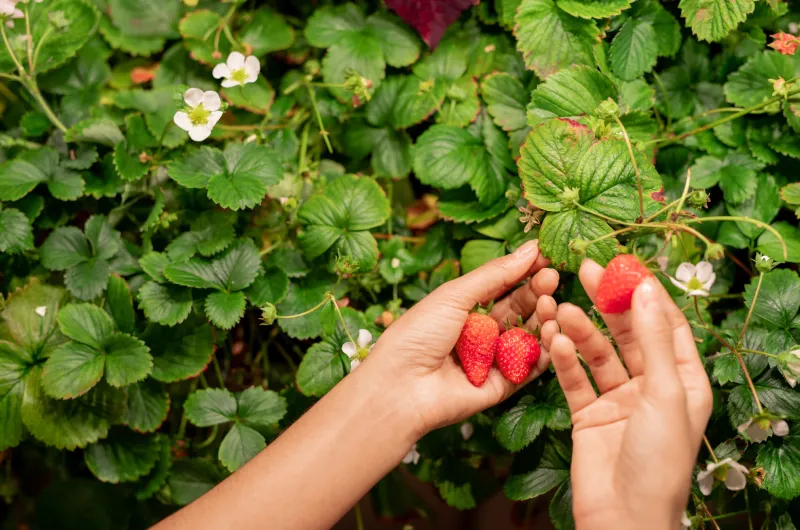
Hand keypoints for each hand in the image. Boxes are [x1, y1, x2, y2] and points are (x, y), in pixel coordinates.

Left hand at [365, 240, 559, 436]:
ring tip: (552, 302)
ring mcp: (492, 359)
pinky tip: (554, 331)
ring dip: (543, 317)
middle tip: (554, 277)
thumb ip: (494, 274)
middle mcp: (479, 333)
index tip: (546, 256)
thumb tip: (529, 248)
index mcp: (462, 308)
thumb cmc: (417, 335)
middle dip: (536, 292)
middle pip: (517, 309)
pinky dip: (545, 350)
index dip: (524, 271)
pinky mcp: (502, 386)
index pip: (501, 285)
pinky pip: (529, 367)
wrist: (401, 387)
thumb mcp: (454, 295)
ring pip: (527, 336)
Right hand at [546, 260, 712, 529]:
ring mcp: (618, 400)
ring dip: (581, 331)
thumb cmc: (657, 461)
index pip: (667, 324)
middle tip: (584, 271)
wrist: (621, 518)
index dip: (646, 293)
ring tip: (559, 309)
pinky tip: (556, 342)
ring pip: (599, 353)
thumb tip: (646, 289)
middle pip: (629, 333)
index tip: (623, 264)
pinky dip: (565, 360)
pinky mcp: (589, 413)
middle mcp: (652, 386)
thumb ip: (653, 340)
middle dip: (607, 303)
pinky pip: (576, 379)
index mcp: (684, 381)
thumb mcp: (663, 393)